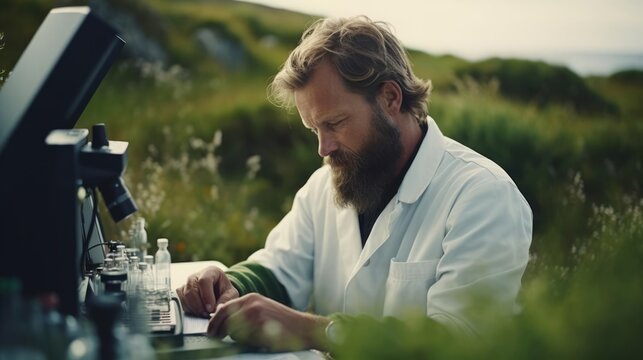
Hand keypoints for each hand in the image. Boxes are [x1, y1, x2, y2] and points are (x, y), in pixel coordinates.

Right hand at [175, 266, 238, 316]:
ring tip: (203, 313)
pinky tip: (197, 311)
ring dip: (194, 308)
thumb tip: (217, 309)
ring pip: (185, 296)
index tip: (210, 308)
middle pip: (192, 289)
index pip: (204, 281)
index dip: (206, 296)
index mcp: (210, 272)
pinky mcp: (181, 292)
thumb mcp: (231, 293)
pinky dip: (188, 308)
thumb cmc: (224, 290)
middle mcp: (196, 276)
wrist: (217, 291)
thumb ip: (226, 300)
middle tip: (207, 313)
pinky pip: (181, 300)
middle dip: (199, 305)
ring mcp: (186, 283)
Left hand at [207, 293, 330, 350]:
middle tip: (216, 338)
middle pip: (224, 319)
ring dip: (237, 338)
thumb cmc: (282, 321)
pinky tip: (259, 340)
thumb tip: (221, 312)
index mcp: (251, 298)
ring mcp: (255, 315)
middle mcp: (251, 304)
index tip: (211, 331)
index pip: (223, 309)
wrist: (303, 327)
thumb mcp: (261, 308)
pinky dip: (248, 343)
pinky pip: (244, 339)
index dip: (214, 321)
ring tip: (252, 338)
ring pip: (233, 331)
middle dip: (219, 330)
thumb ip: (243, 309)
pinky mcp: (260, 327)